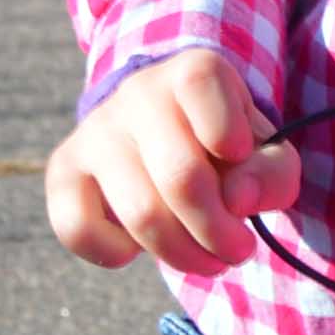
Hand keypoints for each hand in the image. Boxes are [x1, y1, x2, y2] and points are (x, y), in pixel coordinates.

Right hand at [42, 49, 299, 274]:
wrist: (172, 139)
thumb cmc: (227, 148)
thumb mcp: (266, 152)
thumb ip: (270, 173)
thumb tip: (237, 199)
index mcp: (192, 72)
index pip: (200, 83)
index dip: (230, 131)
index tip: (240, 156)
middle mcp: (137, 94)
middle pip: (180, 175)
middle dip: (219, 230)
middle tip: (239, 251)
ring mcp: (95, 132)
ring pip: (139, 212)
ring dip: (183, 253)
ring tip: (208, 261)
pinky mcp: (63, 170)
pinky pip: (77, 226)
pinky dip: (115, 253)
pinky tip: (138, 249)